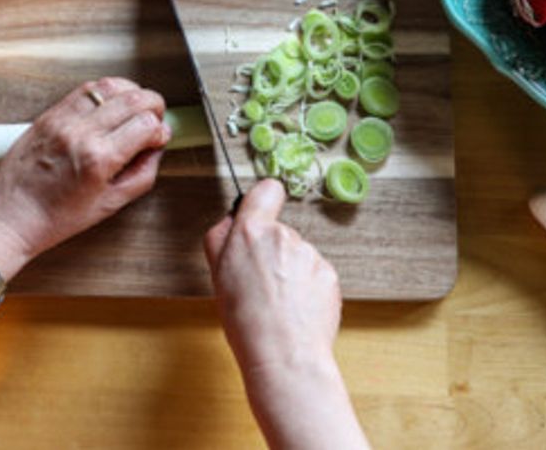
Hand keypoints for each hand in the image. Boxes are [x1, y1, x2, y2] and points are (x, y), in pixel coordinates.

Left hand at [0, 78, 169, 279]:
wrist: (11, 216)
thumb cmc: (56, 217)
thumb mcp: (110, 205)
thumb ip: (141, 174)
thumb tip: (157, 147)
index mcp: (99, 159)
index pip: (146, 124)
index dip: (161, 130)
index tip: (159, 138)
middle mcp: (81, 133)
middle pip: (134, 98)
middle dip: (153, 105)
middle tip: (154, 119)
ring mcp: (63, 120)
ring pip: (110, 86)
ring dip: (130, 92)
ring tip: (134, 108)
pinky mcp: (49, 115)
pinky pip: (84, 90)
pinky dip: (104, 92)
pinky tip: (109, 105)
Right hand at [204, 179, 341, 379]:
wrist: (284, 356)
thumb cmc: (247, 323)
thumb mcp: (217, 276)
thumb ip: (221, 239)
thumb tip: (230, 222)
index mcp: (251, 232)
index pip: (266, 190)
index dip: (263, 200)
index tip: (260, 212)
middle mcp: (283, 236)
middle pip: (279, 231)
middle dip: (272, 250)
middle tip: (260, 283)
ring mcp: (309, 254)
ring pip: (297, 255)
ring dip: (290, 271)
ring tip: (279, 303)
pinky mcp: (328, 274)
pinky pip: (315, 273)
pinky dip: (308, 288)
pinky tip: (296, 309)